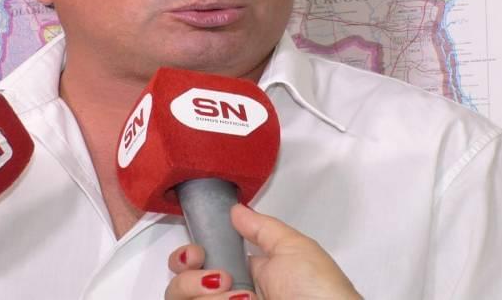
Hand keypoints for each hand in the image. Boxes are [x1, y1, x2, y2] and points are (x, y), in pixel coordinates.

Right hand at [165, 204, 360, 299]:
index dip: (187, 256)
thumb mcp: (294, 247)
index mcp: (247, 275)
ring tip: (239, 297)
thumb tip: (237, 210)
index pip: (197, 264)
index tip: (196, 252)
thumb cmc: (322, 294)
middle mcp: (230, 297)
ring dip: (202, 292)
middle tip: (220, 278)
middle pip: (179, 286)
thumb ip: (261, 227)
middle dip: (188, 276)